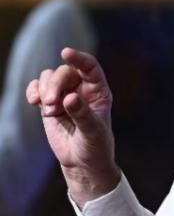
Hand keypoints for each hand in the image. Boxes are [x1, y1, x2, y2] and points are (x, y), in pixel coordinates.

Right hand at [26, 47, 119, 206]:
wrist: (82, 162)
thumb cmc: (95, 146)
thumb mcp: (93, 132)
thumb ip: (82, 114)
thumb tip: (69, 97)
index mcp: (98, 90)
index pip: (89, 66)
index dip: (79, 58)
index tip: (66, 53)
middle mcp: (81, 88)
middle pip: (64, 72)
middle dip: (54, 84)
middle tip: (51, 103)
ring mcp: (64, 94)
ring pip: (49, 77)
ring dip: (44, 89)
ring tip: (49, 111)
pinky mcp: (49, 104)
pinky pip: (37, 88)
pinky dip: (33, 91)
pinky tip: (34, 101)